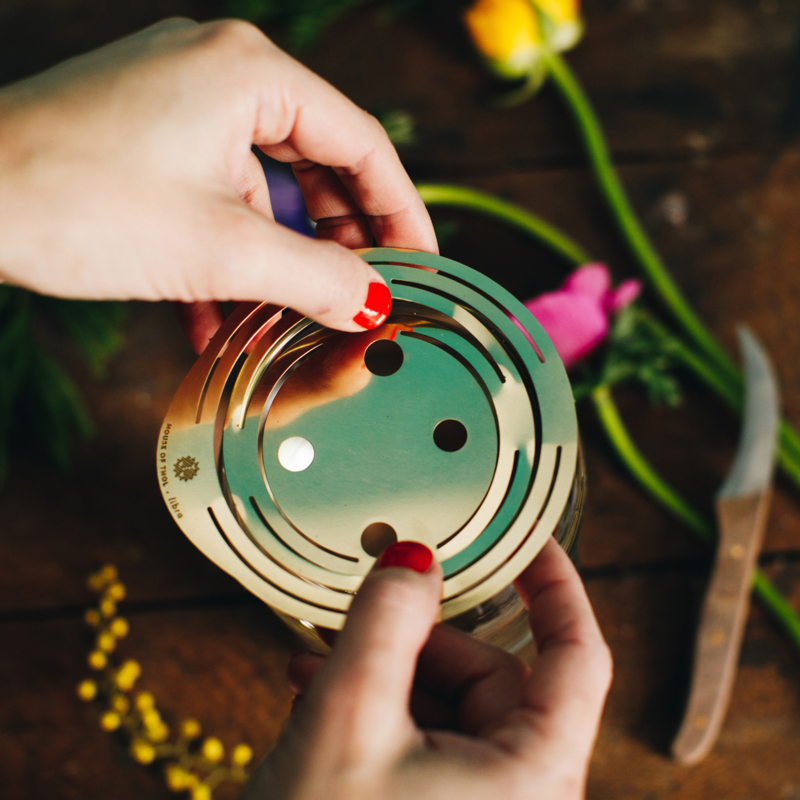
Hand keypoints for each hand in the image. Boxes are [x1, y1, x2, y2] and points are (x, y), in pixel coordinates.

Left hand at [0, 19, 436, 350]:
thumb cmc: (76, 203)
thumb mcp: (223, 249)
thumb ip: (317, 276)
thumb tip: (374, 301)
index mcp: (250, 74)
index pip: (361, 144)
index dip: (401, 210)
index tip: (419, 261)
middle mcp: (220, 75)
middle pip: (316, 166)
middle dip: (338, 243)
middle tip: (357, 299)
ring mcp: (181, 105)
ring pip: (265, 190)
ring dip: (279, 261)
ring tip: (291, 318)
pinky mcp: (151, 140)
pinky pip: (217, 197)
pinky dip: (230, 255)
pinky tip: (223, 316)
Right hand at [244, 538, 611, 799]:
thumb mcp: (348, 716)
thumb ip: (386, 621)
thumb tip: (414, 558)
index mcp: (533, 778)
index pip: (576, 657)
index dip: (557, 587)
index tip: (530, 542)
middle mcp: (520, 797)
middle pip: (491, 677)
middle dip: (424, 640)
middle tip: (369, 614)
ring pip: (449, 708)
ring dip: (388, 674)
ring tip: (320, 666)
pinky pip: (424, 743)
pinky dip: (380, 713)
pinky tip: (321, 700)